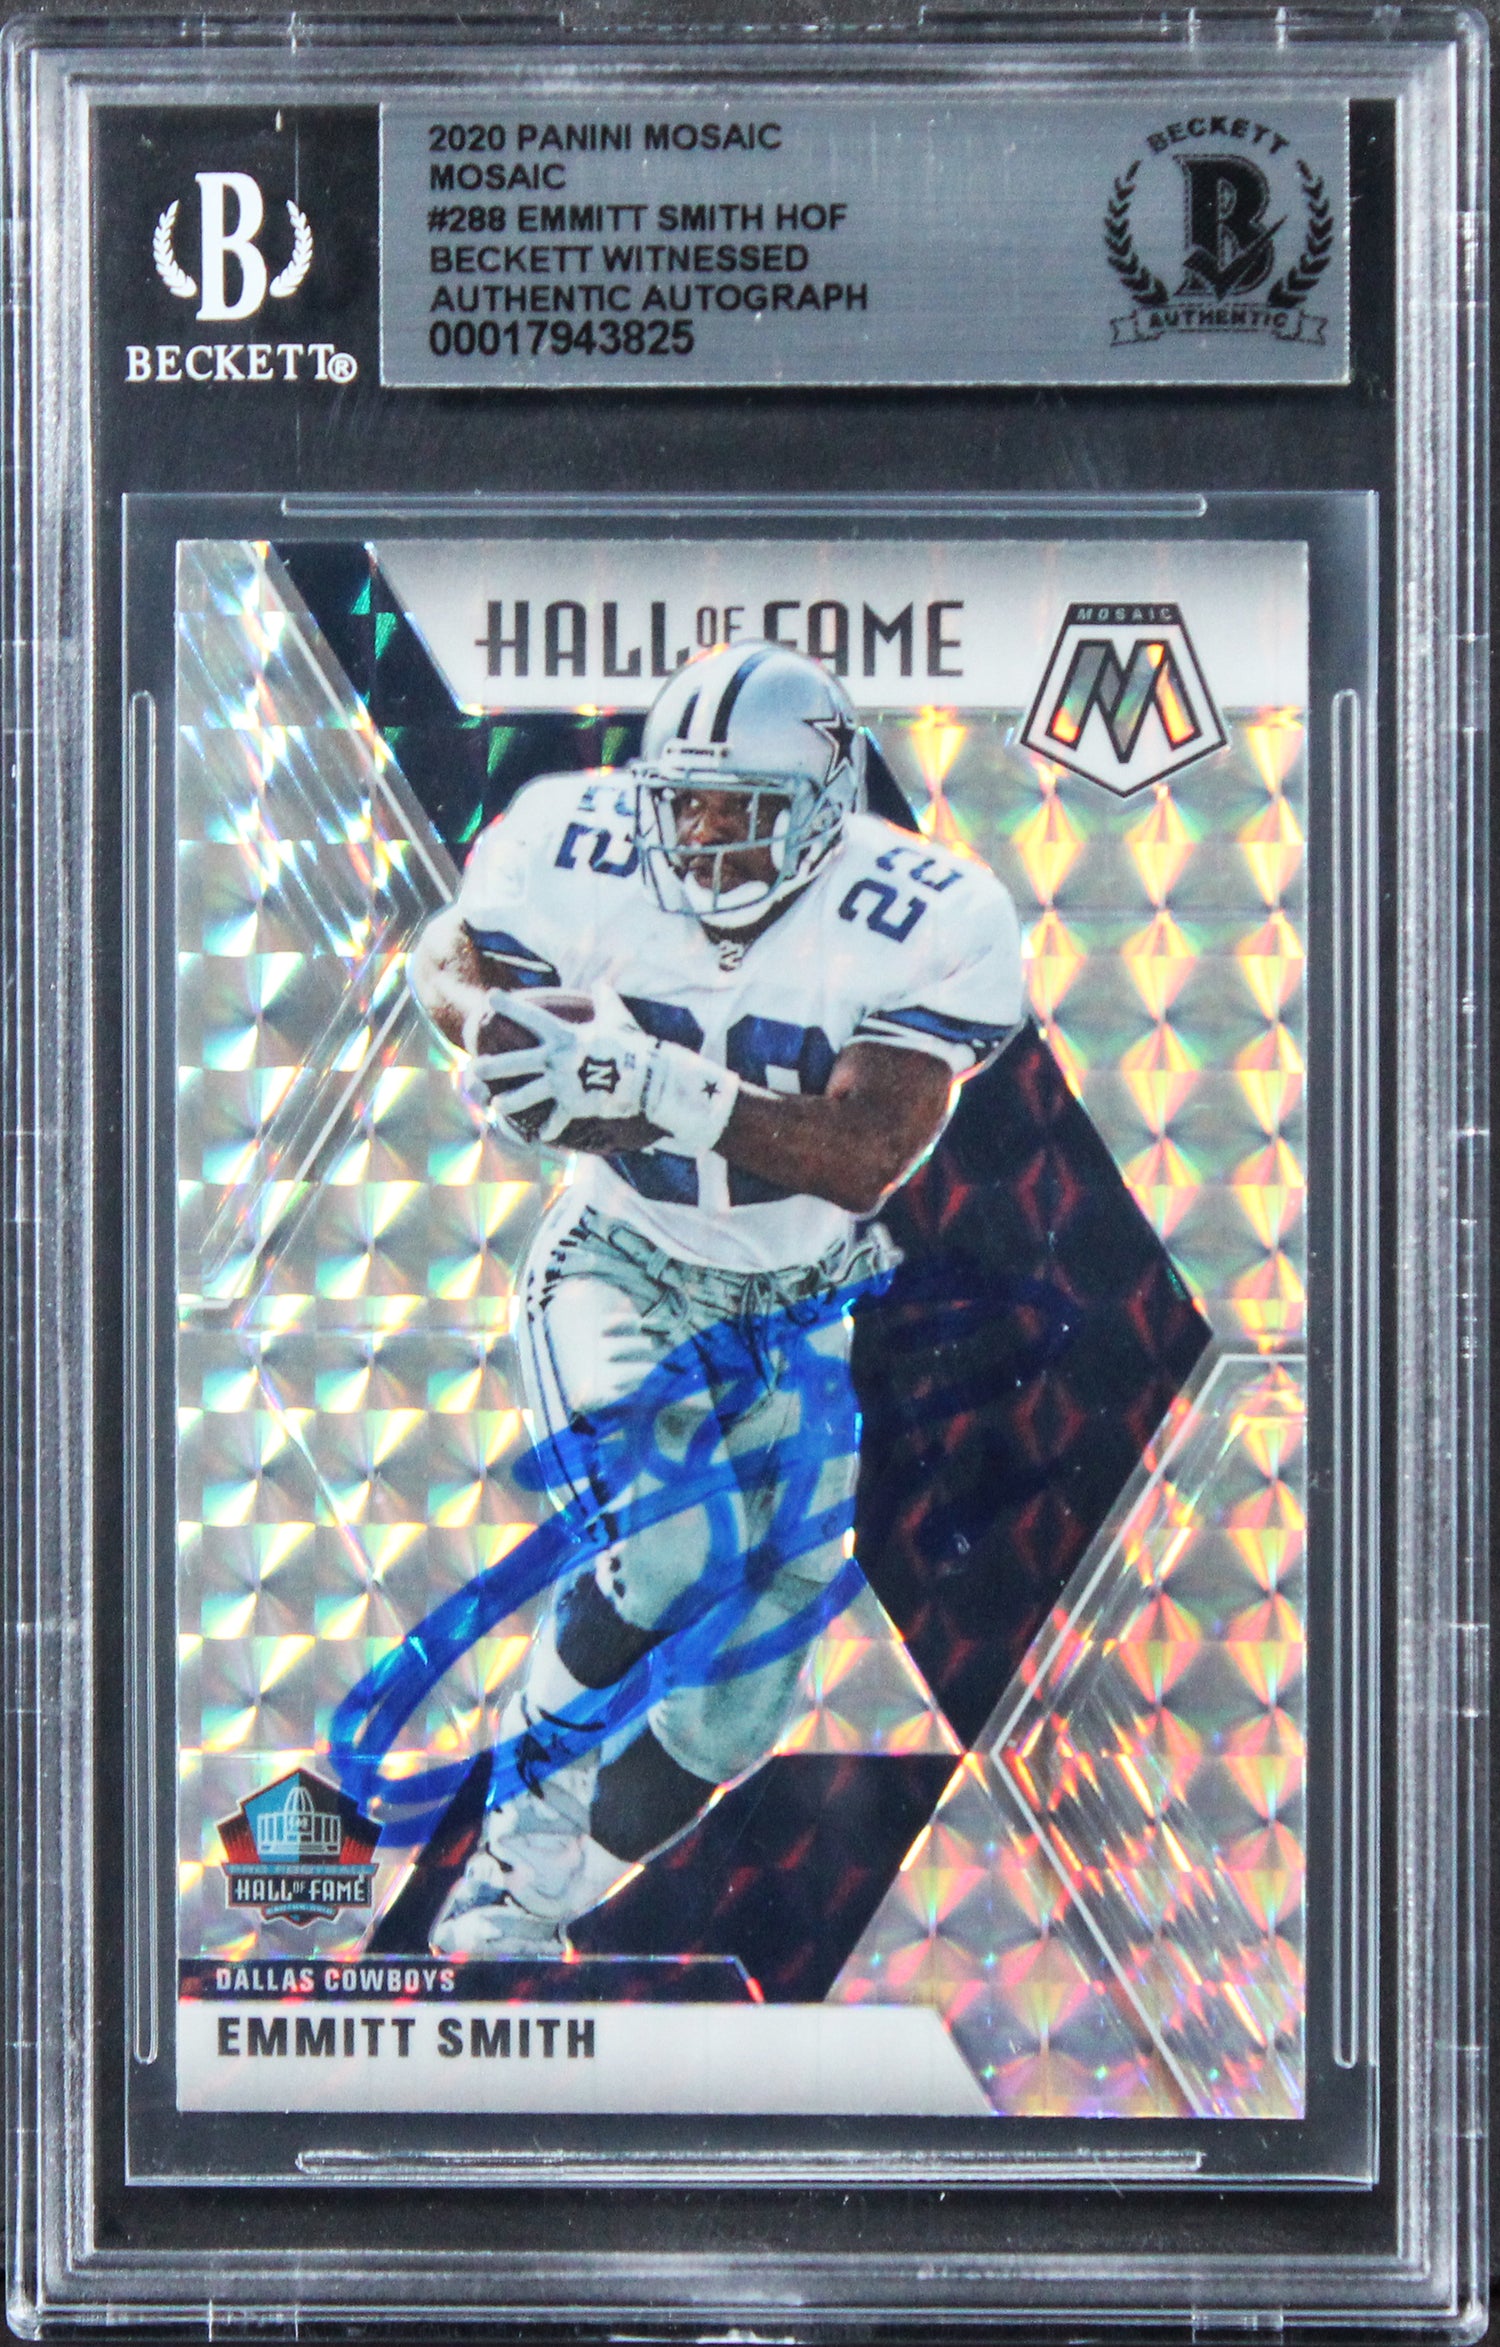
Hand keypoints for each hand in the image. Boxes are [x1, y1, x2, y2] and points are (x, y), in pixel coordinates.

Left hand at [490, 984, 738, 1151]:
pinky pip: (557, 1120)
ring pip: (527, 1095)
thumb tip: (603, 984)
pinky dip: (550, 1129)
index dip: (509, 1006)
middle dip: (492, 1066)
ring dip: (509, 1102)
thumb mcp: (617, 1017)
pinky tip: (540, 1137)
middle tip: (474, 1068)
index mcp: (564, 1036)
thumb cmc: (632, 1044)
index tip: (489, 998)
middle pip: (516, 1063)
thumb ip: (605, 1000)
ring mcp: (562, 1084)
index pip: (530, 1017)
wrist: (646, 1077)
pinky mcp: (573, 1105)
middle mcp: (557, 1060)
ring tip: (495, 1107)